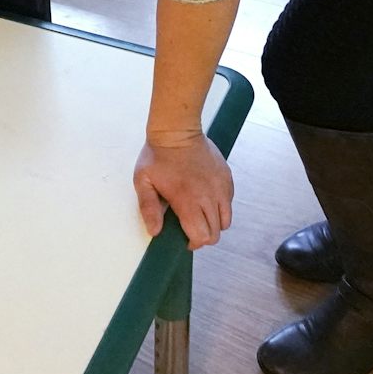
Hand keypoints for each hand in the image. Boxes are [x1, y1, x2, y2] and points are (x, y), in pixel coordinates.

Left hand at [134, 133, 233, 249]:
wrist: (177, 130)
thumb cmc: (157, 156)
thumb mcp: (143, 182)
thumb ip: (149, 208)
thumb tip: (155, 232)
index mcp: (187, 201)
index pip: (202, 236)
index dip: (194, 243)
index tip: (185, 238)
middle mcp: (208, 196)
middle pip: (216, 233)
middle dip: (204, 236)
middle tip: (192, 228)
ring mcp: (220, 187)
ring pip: (226, 220)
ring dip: (215, 223)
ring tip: (201, 215)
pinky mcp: (227, 177)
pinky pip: (229, 202)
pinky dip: (221, 207)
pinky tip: (207, 199)